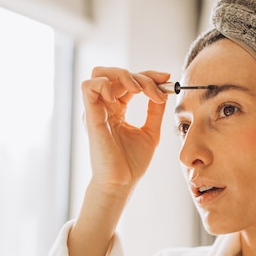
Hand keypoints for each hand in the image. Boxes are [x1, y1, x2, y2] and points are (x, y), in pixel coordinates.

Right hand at [81, 67, 169, 195]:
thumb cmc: (131, 164)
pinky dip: (106, 83)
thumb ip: (155, 111)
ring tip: (140, 91)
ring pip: (100, 73)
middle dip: (140, 76)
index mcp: (117, 110)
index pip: (129, 82)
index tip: (166, 79)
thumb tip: (163, 91)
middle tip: (157, 89)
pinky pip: (88, 86)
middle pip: (115, 73)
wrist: (122, 183)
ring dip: (123, 75)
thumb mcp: (150, 132)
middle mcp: (104, 107)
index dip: (148, 76)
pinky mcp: (90, 116)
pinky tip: (124, 96)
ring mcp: (96, 110)